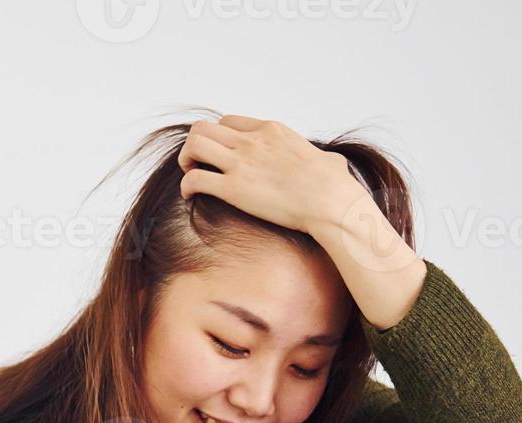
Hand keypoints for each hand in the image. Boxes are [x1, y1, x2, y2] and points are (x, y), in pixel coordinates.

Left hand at [177, 115, 363, 236]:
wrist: (331, 202)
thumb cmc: (334, 186)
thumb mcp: (325, 158)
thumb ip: (318, 157)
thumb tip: (329, 164)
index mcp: (271, 130)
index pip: (228, 121)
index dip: (217, 138)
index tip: (219, 155)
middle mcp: (252, 141)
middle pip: (203, 128)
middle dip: (194, 146)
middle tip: (198, 165)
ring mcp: (241, 163)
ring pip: (193, 146)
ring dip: (186, 161)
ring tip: (191, 176)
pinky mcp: (234, 189)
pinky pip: (195, 179)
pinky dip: (186, 187)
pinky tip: (190, 197)